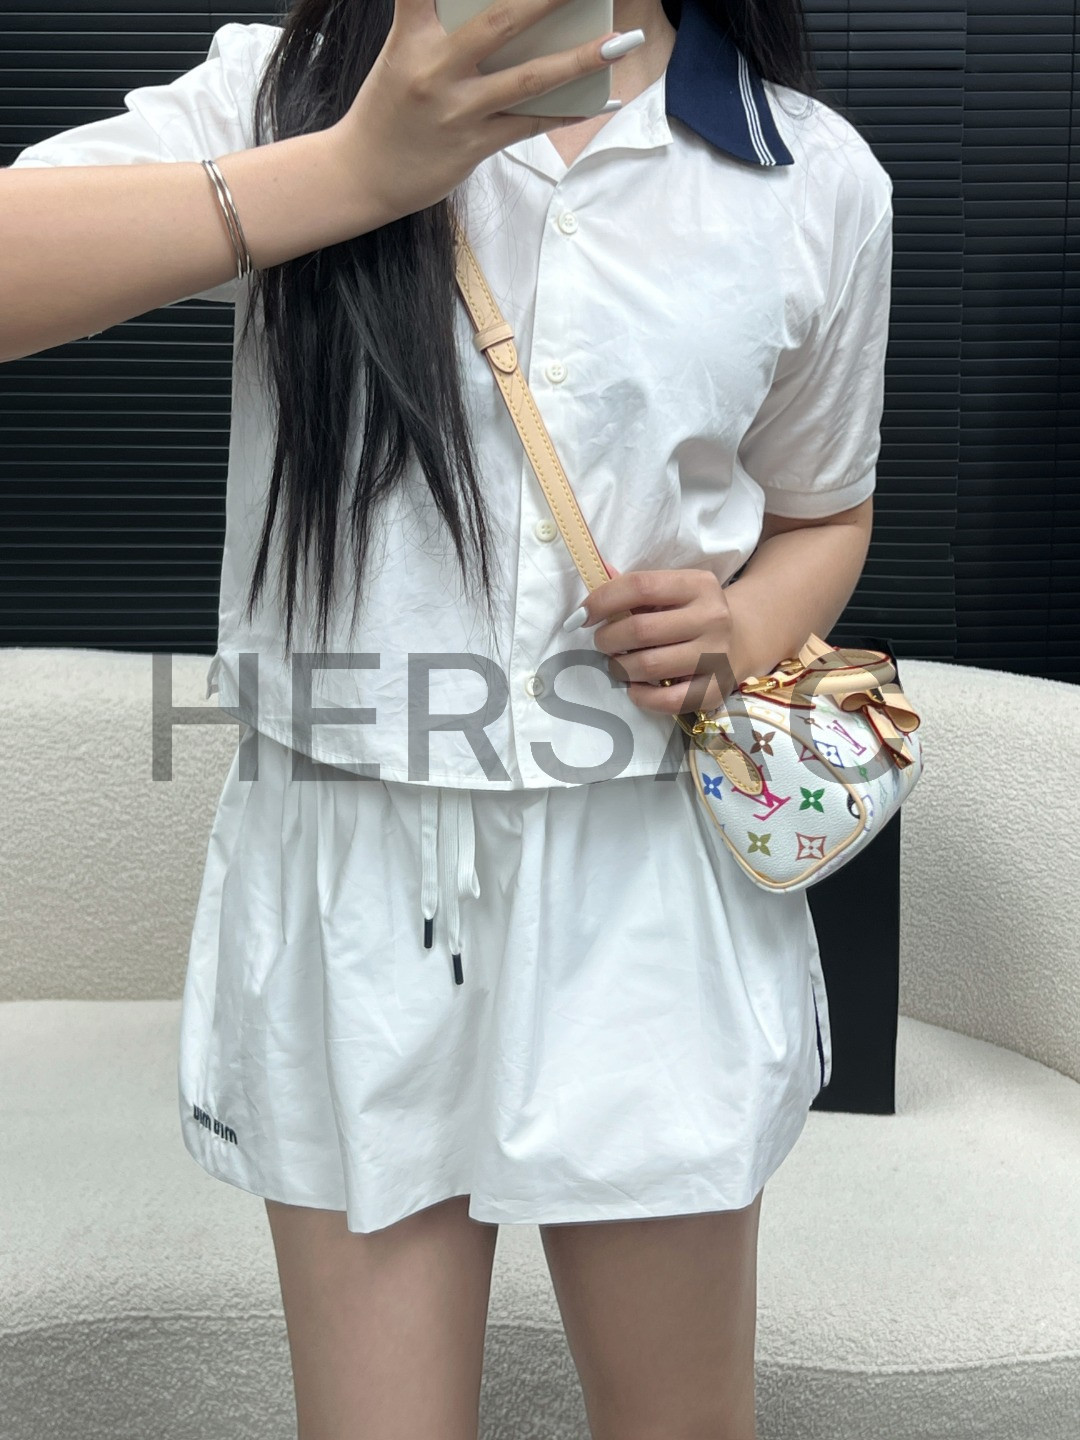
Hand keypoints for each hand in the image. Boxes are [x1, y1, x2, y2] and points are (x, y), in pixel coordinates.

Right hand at [330, 0, 636, 224]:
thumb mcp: (402, 52)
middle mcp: (435, 68)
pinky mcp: (473, 145)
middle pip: (502, 20)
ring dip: (580, 59)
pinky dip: (567, 112)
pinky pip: (529, 124)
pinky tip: (601, 101)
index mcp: (412, 35)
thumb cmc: (389, 107)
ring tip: (620, 42)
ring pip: (528, 78)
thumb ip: (439, 23)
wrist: (361, 175)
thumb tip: (507, 13)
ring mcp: (458, 110)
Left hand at [566, 565, 745, 714]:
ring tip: (618, 664)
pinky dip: (641, 696)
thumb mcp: (673, 590)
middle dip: (608, 639)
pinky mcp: (715, 689)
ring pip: (649, 666)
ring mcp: (716, 655)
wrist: (742, 637)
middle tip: (604, 642)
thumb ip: (635, 586)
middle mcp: (712, 618)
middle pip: (640, 630)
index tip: (583, 615)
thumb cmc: (692, 611)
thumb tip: (596, 572)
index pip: (640, 586)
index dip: (602, 600)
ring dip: (620, 668)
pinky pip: (667, 701)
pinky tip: (635, 687)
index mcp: (698, 585)